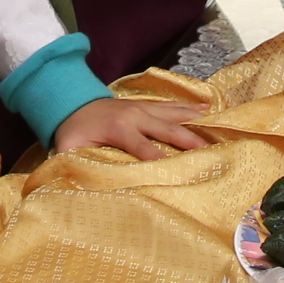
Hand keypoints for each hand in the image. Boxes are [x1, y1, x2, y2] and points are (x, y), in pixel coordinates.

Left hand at [52, 95, 210, 158]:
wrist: (72, 99)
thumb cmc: (72, 129)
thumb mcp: (66, 147)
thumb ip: (70, 163)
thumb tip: (75, 183)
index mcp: (119, 129)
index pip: (144, 149)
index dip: (160, 161)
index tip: (178, 173)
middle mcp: (136, 115)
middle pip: (168, 130)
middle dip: (189, 142)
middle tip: (210, 153)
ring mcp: (143, 107)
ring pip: (174, 115)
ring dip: (195, 124)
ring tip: (217, 132)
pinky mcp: (146, 105)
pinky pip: (171, 106)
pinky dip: (189, 108)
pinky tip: (207, 110)